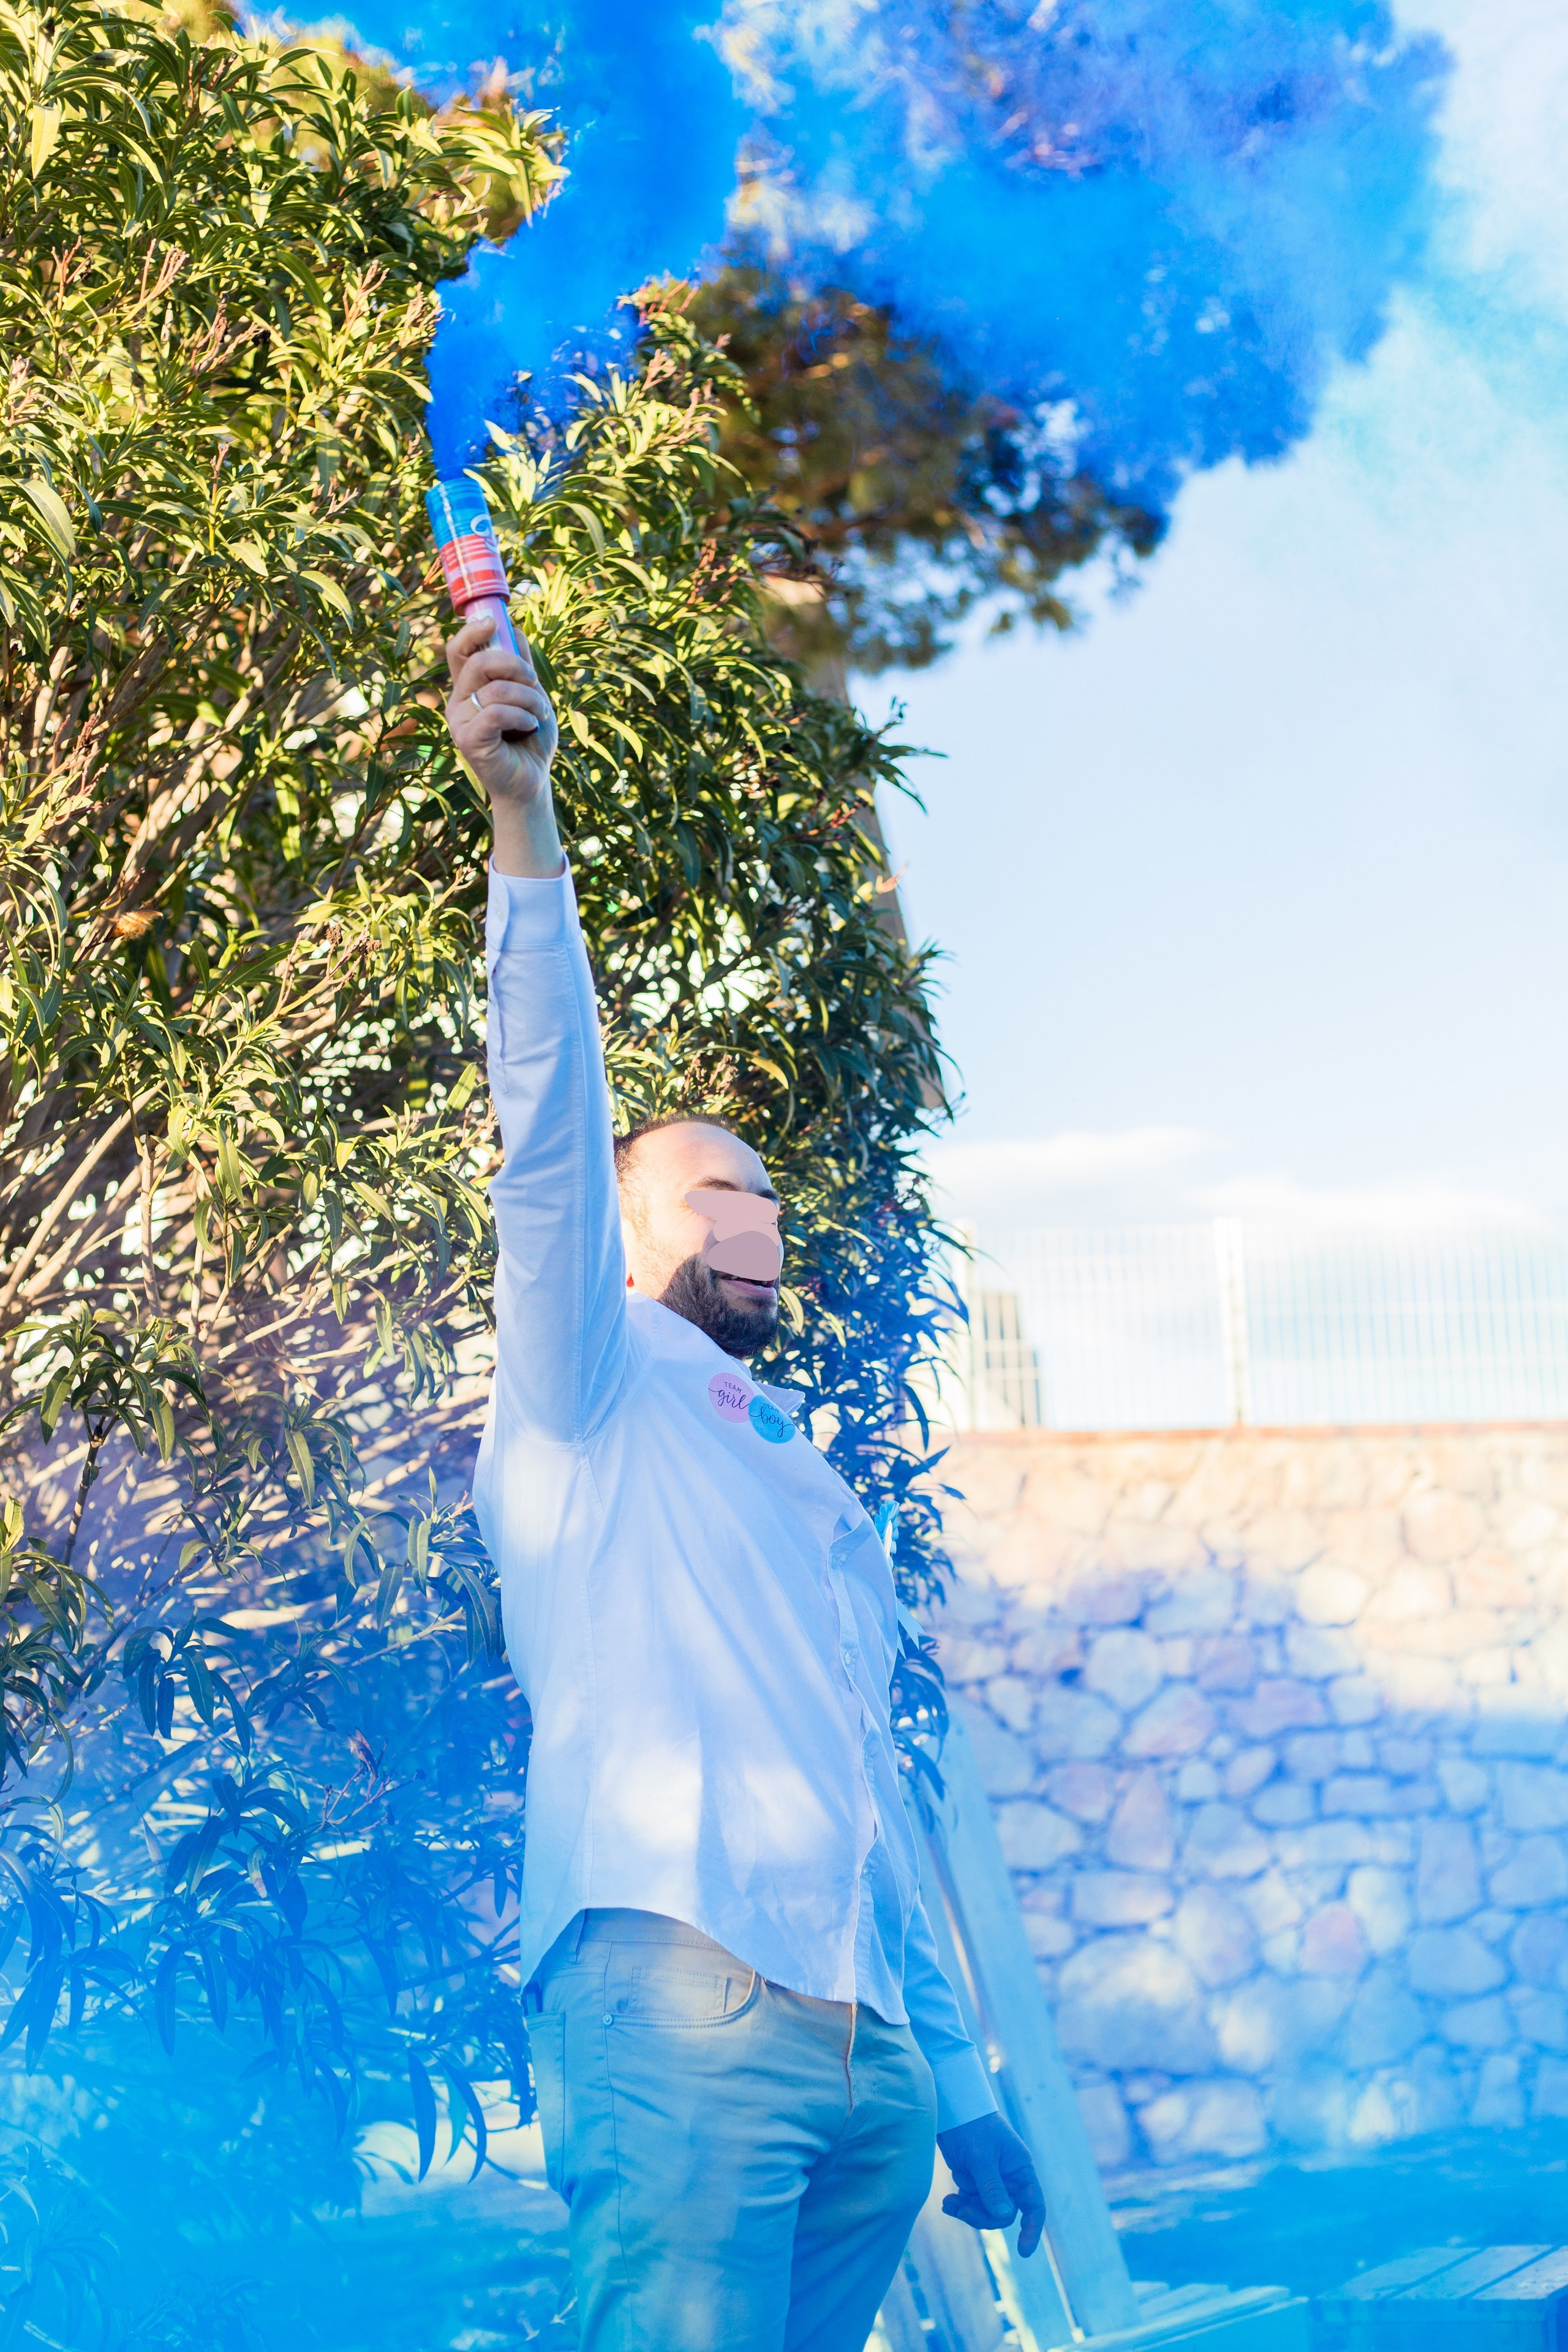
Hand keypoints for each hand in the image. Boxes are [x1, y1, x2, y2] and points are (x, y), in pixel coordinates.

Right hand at [444, 611, 558, 809]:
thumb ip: (520, 665)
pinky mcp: (467, 740)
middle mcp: (458, 702)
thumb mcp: (531, 694)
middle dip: (515, 666)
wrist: (532, 781)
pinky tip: (530, 727)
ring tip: (539, 715)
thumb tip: (513, 628)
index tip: (493, 622)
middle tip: (534, 682)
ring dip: (529, 698)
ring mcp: (459, 721)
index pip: (459, 650)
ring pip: (495, 689)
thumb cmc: (530, 739)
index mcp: (469, 688)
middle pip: (478, 662)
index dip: (471, 631)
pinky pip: (497, 712)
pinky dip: (522, 716)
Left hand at [937, 2114, 1045, 2256]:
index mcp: (1020, 2169)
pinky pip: (971, 2203)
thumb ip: (992, 2187)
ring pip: (985, 2211)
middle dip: (983, 2215)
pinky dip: (959, 2205)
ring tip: (949, 2203)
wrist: (949, 2108)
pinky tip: (947, 2202)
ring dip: (968, 2211)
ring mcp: (991, 2180)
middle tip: (963, 2209)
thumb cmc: (971, 2125)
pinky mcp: (974, 2180)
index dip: (1032, 2228)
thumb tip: (1004, 2217)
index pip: (1034, 2205)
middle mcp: (1009, 2177)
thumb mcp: (981, 2156)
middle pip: (1004, 2214)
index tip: (1024, 2251)